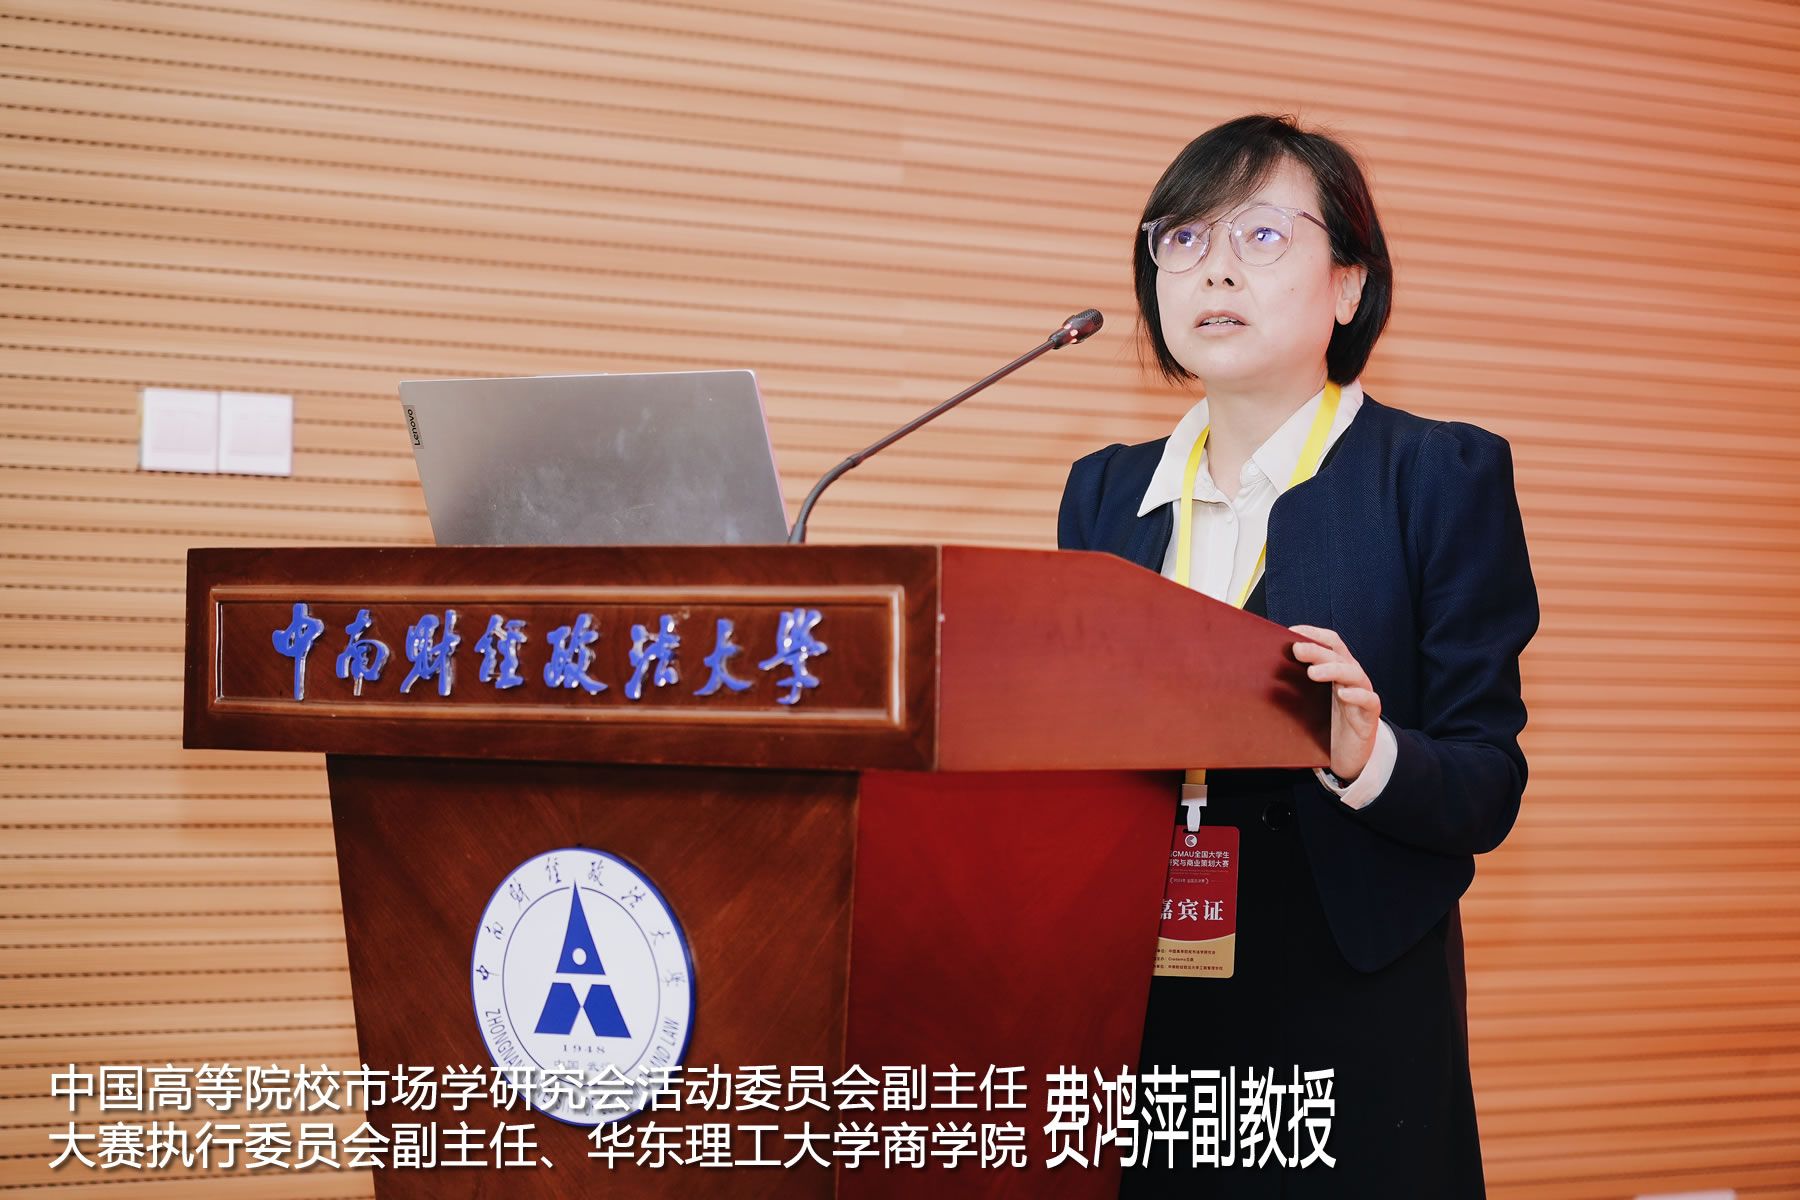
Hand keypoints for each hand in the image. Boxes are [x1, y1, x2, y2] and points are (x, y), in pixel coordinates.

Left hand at [1289, 625, 1381, 781]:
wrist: (1349, 755)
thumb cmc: (1328, 724)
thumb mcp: (1309, 702)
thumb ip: (1296, 686)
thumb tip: (1266, 672)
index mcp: (1338, 670)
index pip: (1331, 643)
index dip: (1314, 633)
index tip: (1292, 630)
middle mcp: (1352, 678)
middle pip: (1338, 656)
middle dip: (1317, 650)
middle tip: (1297, 649)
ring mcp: (1362, 695)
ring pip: (1353, 674)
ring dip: (1332, 669)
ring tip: (1313, 672)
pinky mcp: (1369, 715)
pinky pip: (1368, 701)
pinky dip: (1356, 695)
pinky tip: (1342, 694)